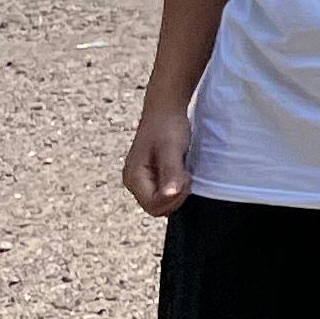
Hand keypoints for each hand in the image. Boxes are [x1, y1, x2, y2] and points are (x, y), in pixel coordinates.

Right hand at [123, 102, 190, 216]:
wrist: (165, 110)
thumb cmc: (168, 127)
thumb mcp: (171, 148)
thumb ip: (170, 172)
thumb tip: (169, 195)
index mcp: (133, 177)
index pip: (153, 205)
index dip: (173, 197)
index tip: (185, 177)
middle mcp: (133, 182)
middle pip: (156, 208)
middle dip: (176, 197)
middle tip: (186, 175)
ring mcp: (141, 181)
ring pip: (161, 202)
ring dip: (177, 193)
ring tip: (183, 171)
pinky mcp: (150, 177)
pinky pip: (163, 194)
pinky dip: (176, 188)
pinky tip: (181, 172)